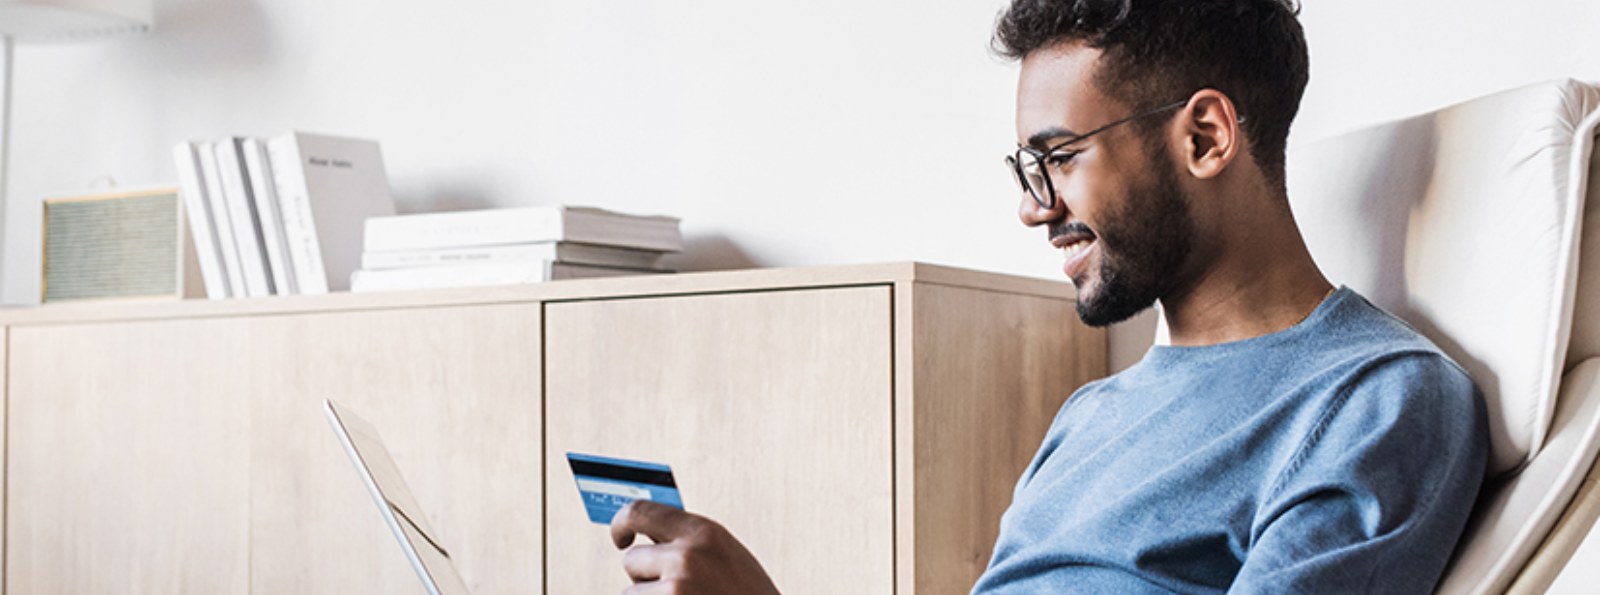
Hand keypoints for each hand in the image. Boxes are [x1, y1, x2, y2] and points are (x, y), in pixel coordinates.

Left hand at [610, 500, 780, 594]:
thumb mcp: (726, 559)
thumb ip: (690, 542)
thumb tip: (644, 532)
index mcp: (704, 533)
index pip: (640, 511)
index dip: (622, 523)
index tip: (620, 537)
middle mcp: (688, 556)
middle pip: (632, 560)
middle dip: (644, 578)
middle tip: (674, 592)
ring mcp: (676, 589)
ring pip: (631, 593)